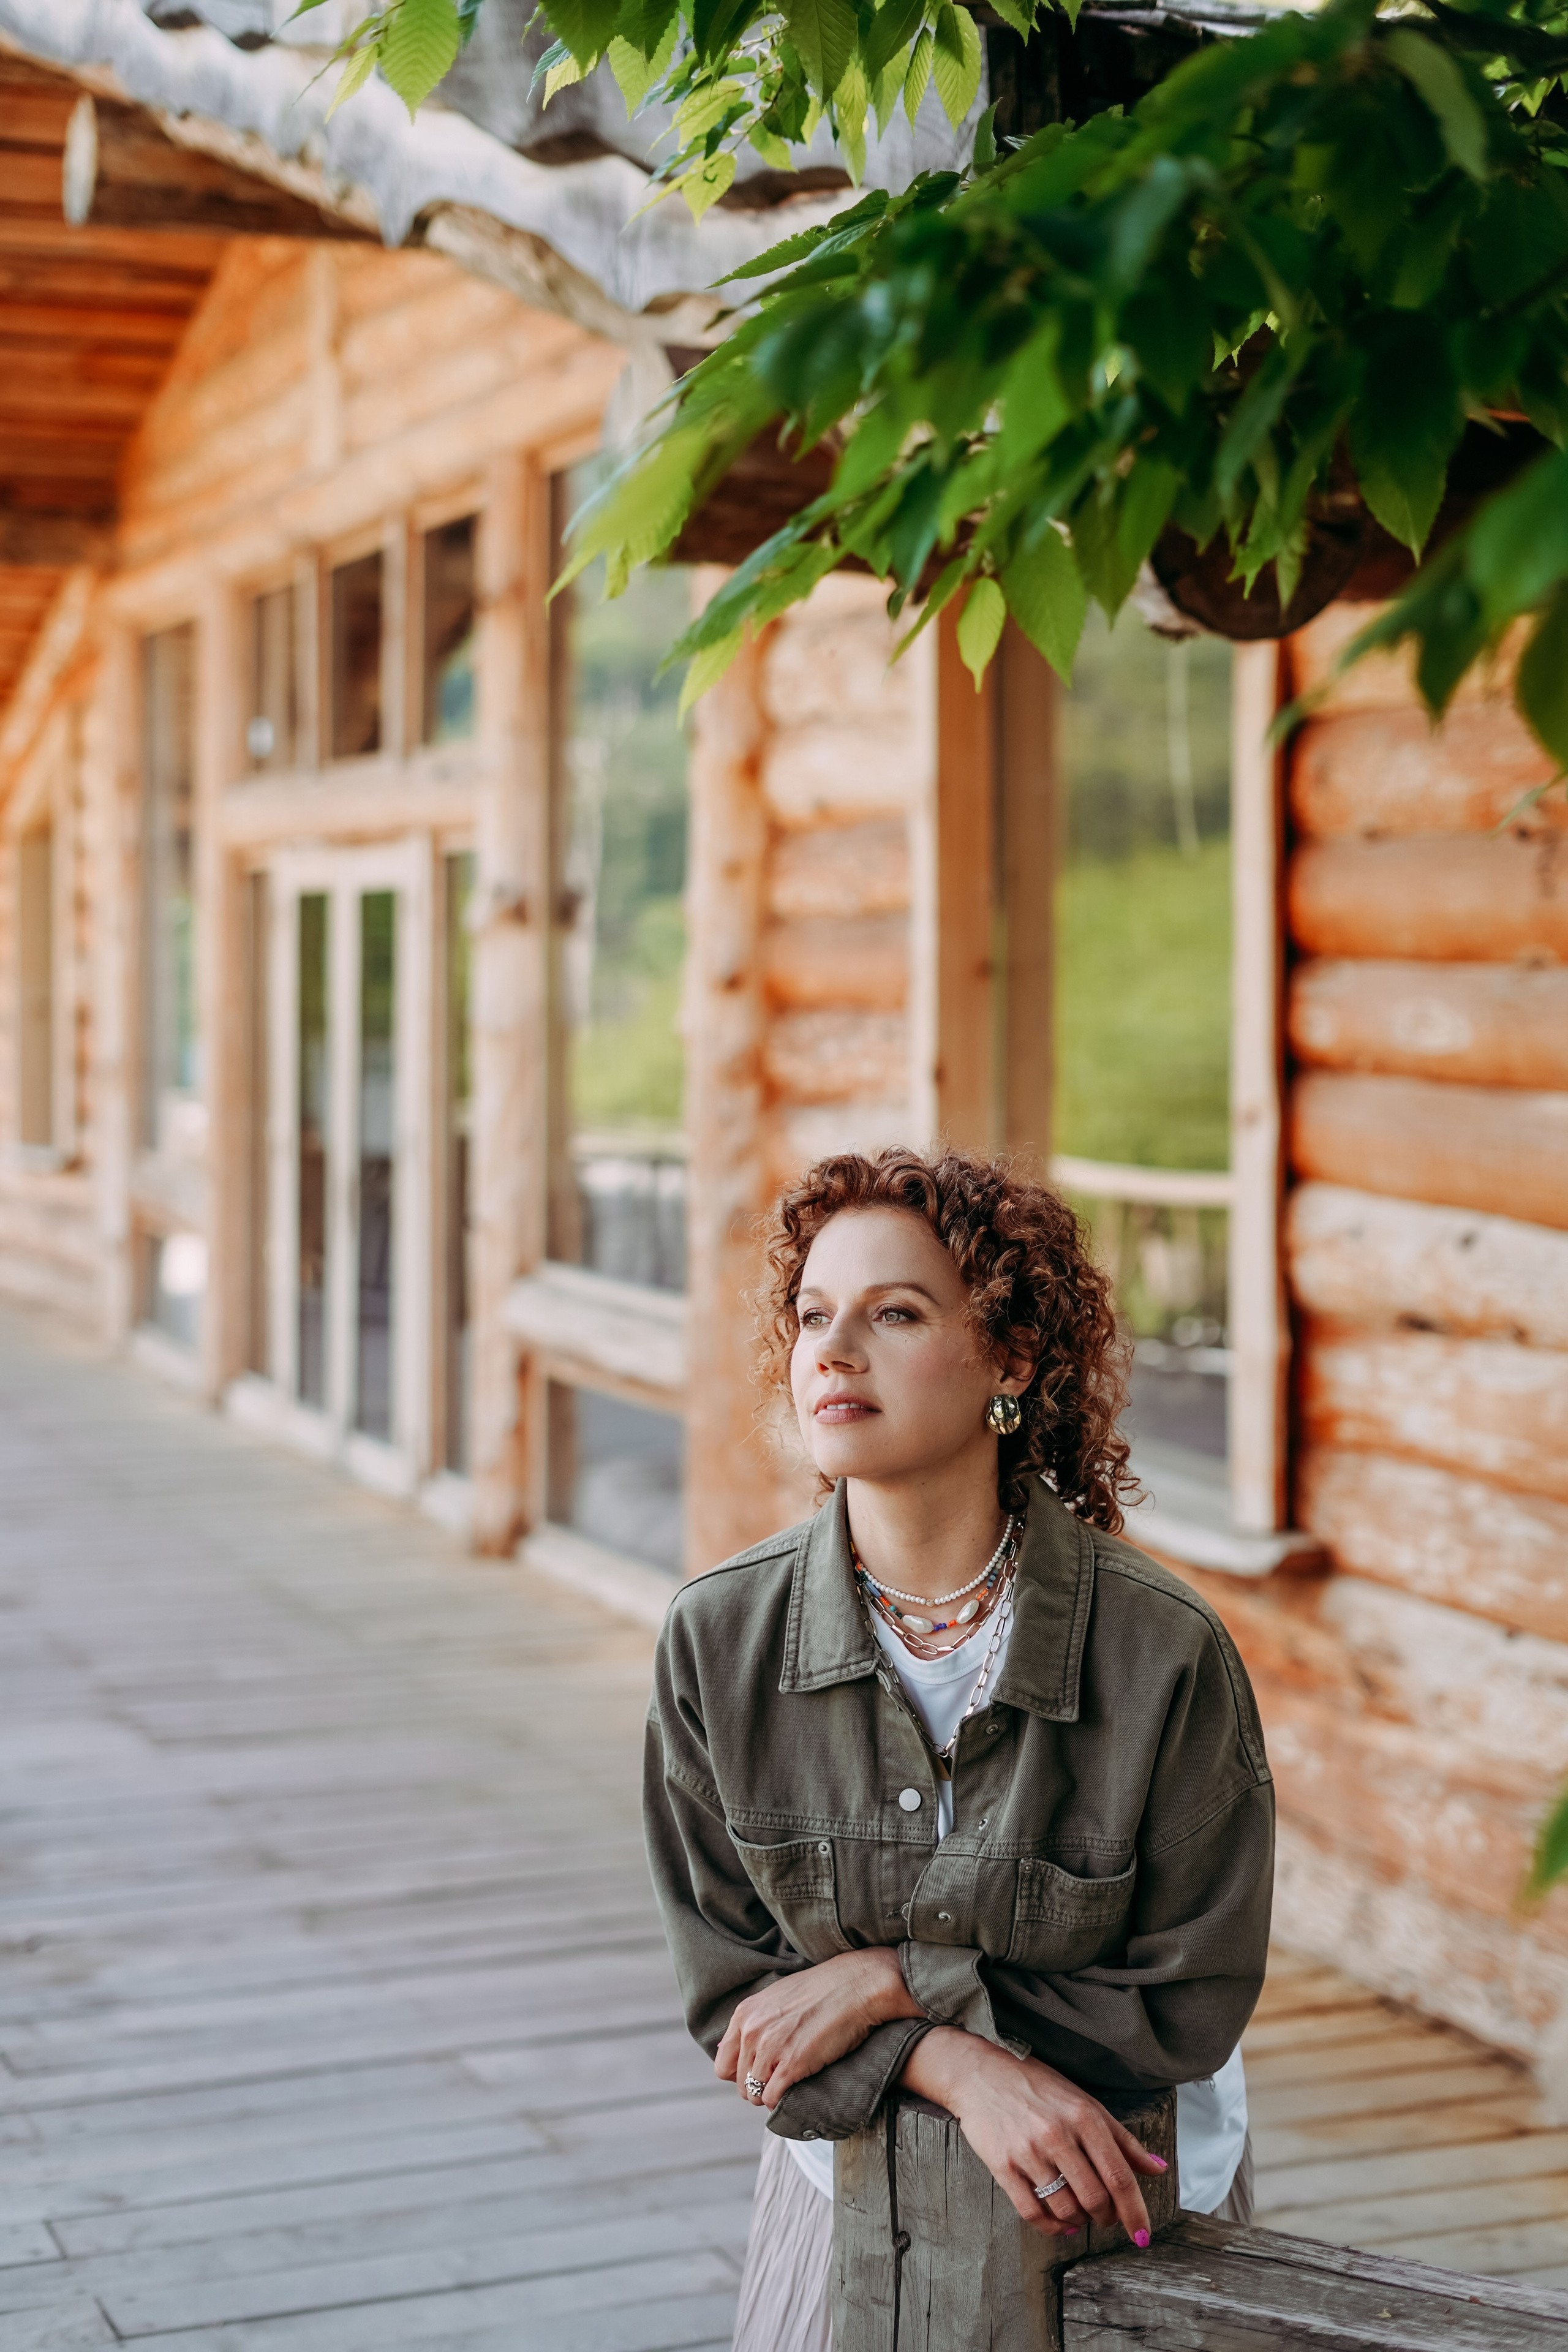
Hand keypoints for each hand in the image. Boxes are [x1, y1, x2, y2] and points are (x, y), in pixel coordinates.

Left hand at [716, 1947, 922, 2109]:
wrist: (854, 1986)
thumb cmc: (820, 1991)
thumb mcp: (775, 1998)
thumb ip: (755, 2021)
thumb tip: (738, 2048)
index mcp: (744, 2014)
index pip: (723, 2064)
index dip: (740, 2074)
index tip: (757, 2073)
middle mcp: (752, 2031)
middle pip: (739, 2083)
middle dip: (756, 2088)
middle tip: (777, 2082)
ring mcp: (771, 2048)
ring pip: (754, 2094)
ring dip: (769, 2096)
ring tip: (786, 2087)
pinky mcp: (792, 2064)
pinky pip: (772, 2098)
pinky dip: (781, 2102)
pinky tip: (794, 2092)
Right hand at [902, 2027, 1167, 2243]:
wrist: (981, 2073)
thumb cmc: (1037, 2087)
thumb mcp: (1084, 2102)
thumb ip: (1122, 2139)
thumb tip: (1158, 2168)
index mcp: (1084, 2116)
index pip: (1120, 2176)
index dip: (1135, 2212)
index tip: (1142, 2235)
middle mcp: (1058, 2133)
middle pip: (1095, 2198)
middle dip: (1106, 2217)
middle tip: (1105, 2216)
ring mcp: (1029, 2151)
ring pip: (1065, 2209)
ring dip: (1079, 2221)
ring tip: (1080, 2214)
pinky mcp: (1003, 2165)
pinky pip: (1032, 2212)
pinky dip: (1052, 2227)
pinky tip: (1060, 2222)